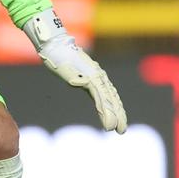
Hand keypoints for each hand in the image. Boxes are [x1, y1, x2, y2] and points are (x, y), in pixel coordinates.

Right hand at [25, 12, 126, 132]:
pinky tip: (105, 117)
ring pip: (107, 100)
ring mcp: (94, 77)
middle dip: (118, 115)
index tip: (119, 122)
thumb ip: (78, 78)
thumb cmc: (62, 58)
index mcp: (96, 78)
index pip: (109, 96)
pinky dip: (103, 107)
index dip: (115, 110)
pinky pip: (98, 95)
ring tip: (115, 128)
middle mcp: (99, 78)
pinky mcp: (88, 77)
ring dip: (112, 115)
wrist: (55, 46)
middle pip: (112, 100)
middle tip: (122, 131)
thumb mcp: (72, 71)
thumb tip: (79, 81)